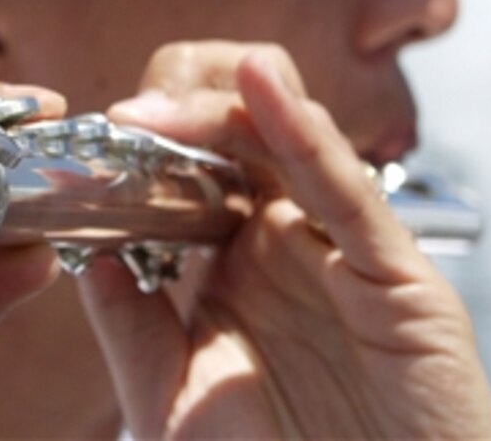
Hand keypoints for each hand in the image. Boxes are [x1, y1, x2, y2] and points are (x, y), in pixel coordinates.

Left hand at [78, 41, 490, 438]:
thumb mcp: (174, 401)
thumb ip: (131, 328)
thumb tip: (90, 253)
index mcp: (237, 265)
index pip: (196, 171)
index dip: (150, 144)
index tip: (95, 140)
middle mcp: (289, 245)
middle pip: (240, 140)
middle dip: (184, 111)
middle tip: (125, 118)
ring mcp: (343, 252)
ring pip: (292, 146)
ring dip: (230, 109)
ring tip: (164, 102)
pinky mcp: (400, 275)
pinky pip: (347, 191)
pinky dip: (305, 133)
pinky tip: (262, 88)